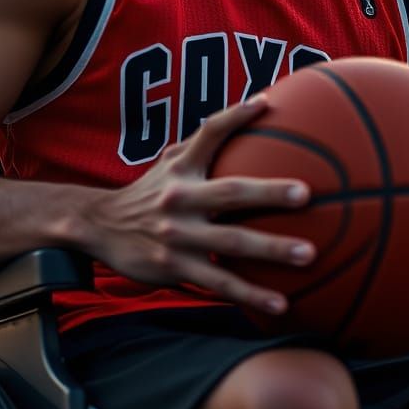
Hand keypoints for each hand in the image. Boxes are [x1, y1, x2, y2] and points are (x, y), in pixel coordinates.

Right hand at [89, 95, 314, 315]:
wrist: (100, 227)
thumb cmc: (151, 190)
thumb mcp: (170, 161)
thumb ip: (204, 142)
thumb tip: (252, 111)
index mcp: (181, 168)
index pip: (208, 133)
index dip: (235, 116)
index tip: (266, 104)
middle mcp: (179, 198)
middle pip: (230, 193)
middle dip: (269, 193)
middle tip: (306, 194)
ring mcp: (178, 236)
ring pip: (231, 243)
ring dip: (271, 250)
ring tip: (308, 254)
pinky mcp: (175, 268)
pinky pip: (220, 283)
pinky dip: (251, 294)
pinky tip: (282, 304)